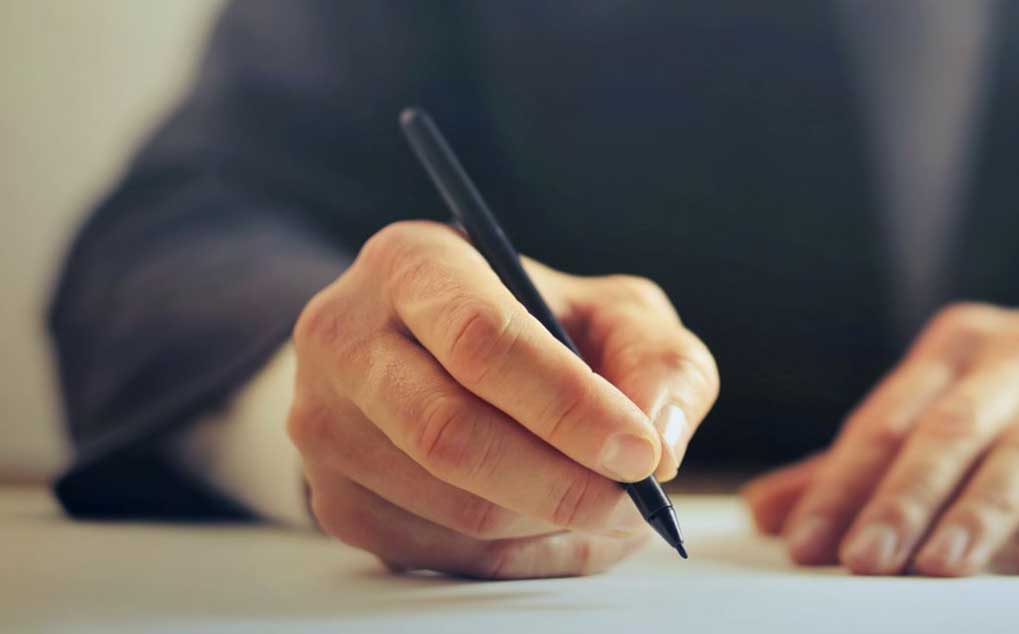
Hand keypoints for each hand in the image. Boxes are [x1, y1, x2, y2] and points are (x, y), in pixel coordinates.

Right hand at [288, 220, 718, 577]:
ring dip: (551, 524)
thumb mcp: (615, 313)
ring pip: (452, 508)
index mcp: (413, 264)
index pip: (480, 339)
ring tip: (611, 508)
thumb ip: (659, 363)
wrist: (440, 358)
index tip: (640, 452)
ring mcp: (327, 426)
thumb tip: (660, 445)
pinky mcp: (337, 501)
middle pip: (451, 434)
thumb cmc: (544, 328)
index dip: (567, 406)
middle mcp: (346, 338)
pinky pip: (444, 554)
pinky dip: (524, 555)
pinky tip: (561, 525)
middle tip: (635, 502)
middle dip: (562, 483)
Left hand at [743, 303, 1018, 575]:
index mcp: (960, 345)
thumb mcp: (954, 420)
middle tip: (864, 560)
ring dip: (981, 511)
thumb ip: (867, 466)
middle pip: (952, 430)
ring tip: (940, 566)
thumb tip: (769, 512)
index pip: (889, 419)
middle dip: (903, 498)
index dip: (844, 484)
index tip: (808, 544)